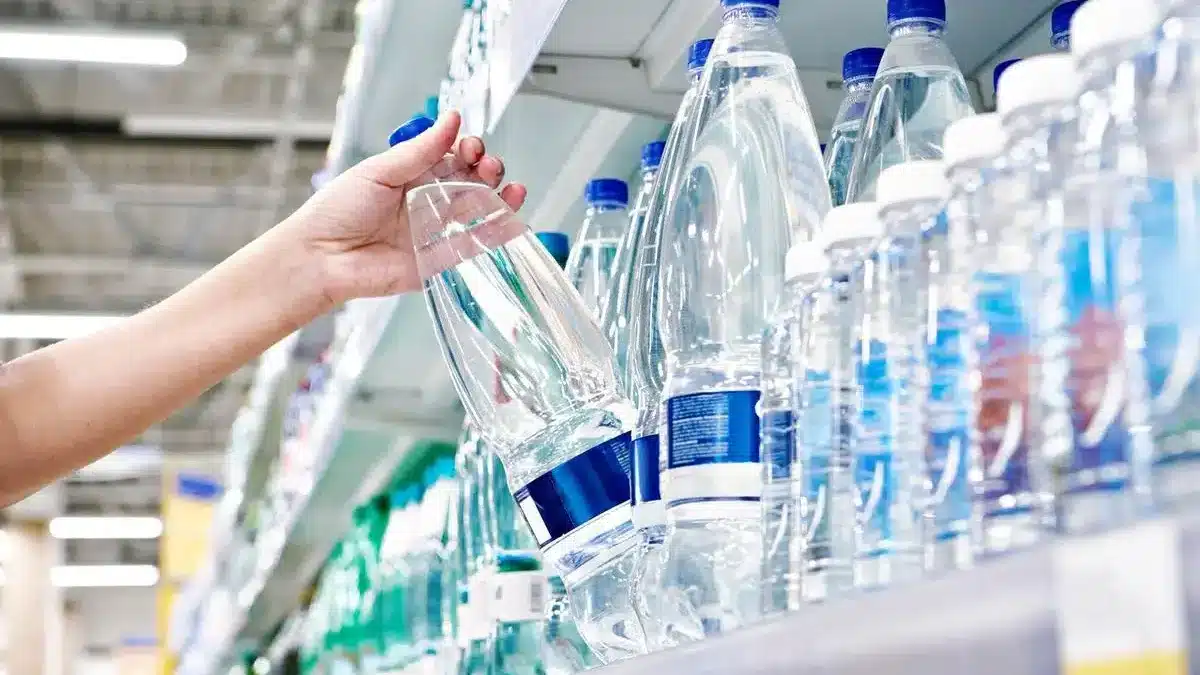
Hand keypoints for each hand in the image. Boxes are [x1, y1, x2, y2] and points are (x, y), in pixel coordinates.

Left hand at [284, 111, 527, 306]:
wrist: (320, 257)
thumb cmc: (337, 211)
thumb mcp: (379, 171)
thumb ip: (420, 151)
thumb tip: (452, 119)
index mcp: (411, 175)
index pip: (452, 157)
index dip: (468, 150)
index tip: (473, 147)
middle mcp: (426, 202)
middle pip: (470, 182)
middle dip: (488, 171)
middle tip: (490, 167)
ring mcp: (435, 232)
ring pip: (478, 213)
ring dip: (500, 199)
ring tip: (512, 190)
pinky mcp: (438, 262)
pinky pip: (472, 247)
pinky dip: (496, 235)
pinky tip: (512, 220)